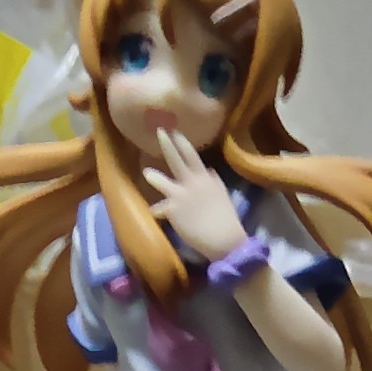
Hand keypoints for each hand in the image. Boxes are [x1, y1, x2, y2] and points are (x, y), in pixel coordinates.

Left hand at [144, 128, 244, 262]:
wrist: (225, 239)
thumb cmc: (225, 218)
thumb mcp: (222, 194)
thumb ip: (213, 181)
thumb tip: (209, 170)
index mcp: (205, 178)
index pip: (192, 155)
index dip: (182, 142)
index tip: (174, 131)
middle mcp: (192, 183)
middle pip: (177, 160)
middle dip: (167, 145)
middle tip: (159, 132)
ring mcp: (182, 196)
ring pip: (163, 182)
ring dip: (154, 177)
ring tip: (146, 173)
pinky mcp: (174, 211)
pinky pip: (160, 209)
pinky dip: (157, 210)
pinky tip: (153, 212)